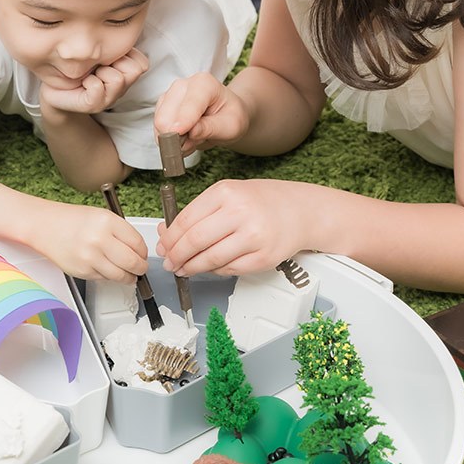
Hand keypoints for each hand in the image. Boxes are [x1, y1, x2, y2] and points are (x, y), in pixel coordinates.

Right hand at [32, 203, 148, 282]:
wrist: (46, 226)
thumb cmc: (73, 220)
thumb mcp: (102, 216)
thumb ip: (121, 232)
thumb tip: (139, 251)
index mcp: (107, 222)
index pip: (138, 243)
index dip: (144, 252)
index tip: (143, 254)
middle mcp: (99, 239)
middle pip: (133, 262)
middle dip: (140, 268)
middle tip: (141, 268)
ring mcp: (90, 257)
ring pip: (120, 275)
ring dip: (128, 277)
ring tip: (129, 274)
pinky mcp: (82, 271)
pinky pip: (104, 279)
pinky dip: (109, 277)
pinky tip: (107, 269)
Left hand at [39, 49, 148, 115]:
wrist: (53, 84)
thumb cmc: (77, 64)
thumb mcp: (102, 50)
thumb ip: (117, 47)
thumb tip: (123, 42)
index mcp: (125, 74)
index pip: (142, 63)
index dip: (125, 54)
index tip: (108, 56)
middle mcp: (120, 89)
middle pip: (134, 71)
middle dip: (114, 61)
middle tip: (97, 66)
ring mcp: (108, 100)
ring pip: (118, 79)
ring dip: (100, 72)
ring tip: (89, 73)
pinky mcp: (93, 106)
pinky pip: (97, 88)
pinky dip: (88, 82)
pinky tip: (82, 83)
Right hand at [154, 73, 249, 155]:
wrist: (226, 115)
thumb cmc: (231, 117)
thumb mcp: (231, 126)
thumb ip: (211, 128)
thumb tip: (190, 132)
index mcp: (203, 83)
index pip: (187, 106)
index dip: (183, 125)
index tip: (181, 141)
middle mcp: (182, 85)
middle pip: (165, 117)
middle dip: (178, 136)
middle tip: (195, 142)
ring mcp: (169, 95)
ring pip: (159, 124)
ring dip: (174, 139)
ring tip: (193, 140)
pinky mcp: (162, 106)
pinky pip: (158, 129)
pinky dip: (170, 139)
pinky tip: (185, 139)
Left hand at [156, 178, 322, 276]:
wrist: (301, 211)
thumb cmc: (262, 202)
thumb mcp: (229, 194)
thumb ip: (199, 212)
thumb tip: (167, 233)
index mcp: (226, 192)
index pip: (187, 220)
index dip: (170, 238)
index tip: (163, 247)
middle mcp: (240, 212)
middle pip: (195, 241)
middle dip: (176, 256)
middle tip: (169, 262)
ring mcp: (253, 237)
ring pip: (210, 260)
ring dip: (191, 268)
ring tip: (184, 269)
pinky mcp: (263, 258)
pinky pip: (229, 269)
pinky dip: (214, 271)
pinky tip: (209, 268)